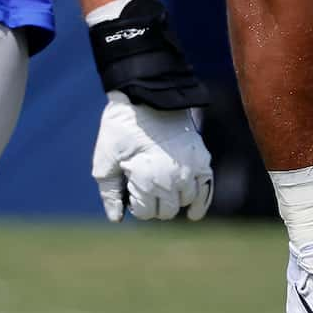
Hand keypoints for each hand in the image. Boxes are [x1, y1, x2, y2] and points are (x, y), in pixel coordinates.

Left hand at [90, 91, 214, 221]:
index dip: (134, 204)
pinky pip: (206, 189)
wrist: (148, 95)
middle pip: (167, 211)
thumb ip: (109, 192)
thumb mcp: (105, 159)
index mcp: (148, 180)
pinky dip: (200, 203)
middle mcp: (173, 179)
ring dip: (173, 200)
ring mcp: (191, 169)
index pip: (146, 212)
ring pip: (185, 201)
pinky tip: (194, 214)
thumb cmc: (121, 127)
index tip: (129, 188)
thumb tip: (116, 218)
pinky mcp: (202, 159)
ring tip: (161, 186)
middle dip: (154, 205)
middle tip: (143, 186)